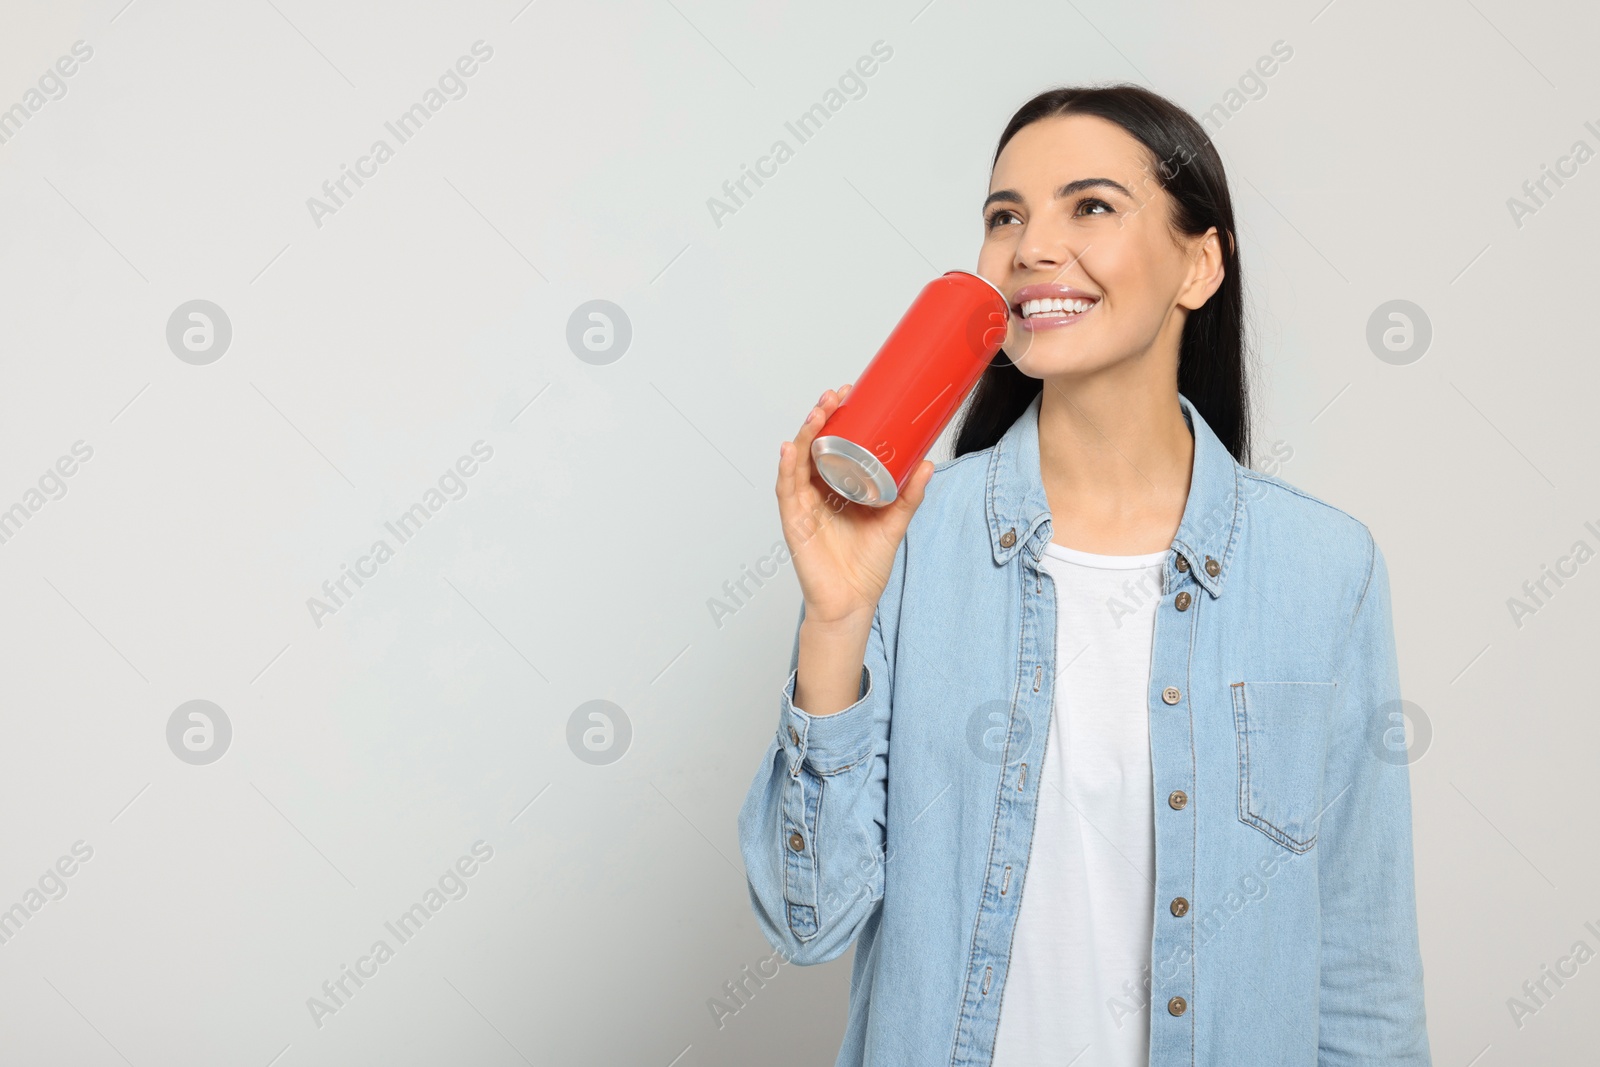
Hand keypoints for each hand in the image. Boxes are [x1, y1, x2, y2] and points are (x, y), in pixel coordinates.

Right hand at [776, 383, 934, 629]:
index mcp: (837, 488)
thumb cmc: (865, 566)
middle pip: (812, 447)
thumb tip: (929, 463)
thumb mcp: (894, 522)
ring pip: (798, 462)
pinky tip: (790, 449)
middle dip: (820, 418)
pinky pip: (787, 491)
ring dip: (804, 435)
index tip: (849, 394)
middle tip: (835, 396)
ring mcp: (803, 506)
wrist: (852, 603)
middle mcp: (816, 493)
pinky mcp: (794, 523)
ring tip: (816, 413)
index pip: (832, 445)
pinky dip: (787, 468)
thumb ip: (909, 495)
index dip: (836, 418)